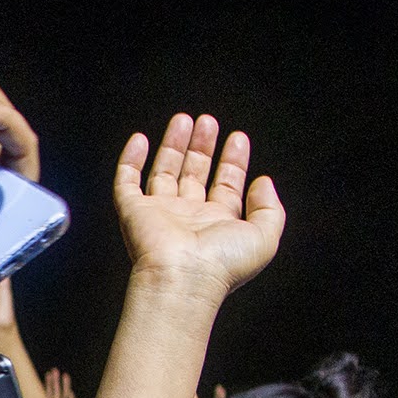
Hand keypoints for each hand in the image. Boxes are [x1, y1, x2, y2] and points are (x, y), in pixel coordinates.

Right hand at [111, 113, 285, 300]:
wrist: (183, 277)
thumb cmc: (221, 264)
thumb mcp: (265, 236)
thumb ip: (270, 208)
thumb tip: (264, 182)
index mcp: (218, 223)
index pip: (226, 185)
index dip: (233, 161)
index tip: (238, 139)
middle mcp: (189, 217)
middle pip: (195, 173)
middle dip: (202, 146)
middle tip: (208, 122)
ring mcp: (160, 213)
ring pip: (164, 171)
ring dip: (174, 145)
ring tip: (184, 119)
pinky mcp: (134, 212)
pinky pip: (127, 182)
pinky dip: (130, 160)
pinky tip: (140, 140)